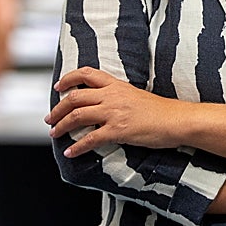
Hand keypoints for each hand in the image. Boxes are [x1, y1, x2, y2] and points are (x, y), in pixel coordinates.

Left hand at [45, 67, 183, 156]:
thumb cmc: (159, 110)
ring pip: (77, 116)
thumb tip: (101, 104)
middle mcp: (112, 95)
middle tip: (49, 118)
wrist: (176, 120)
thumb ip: (117, 96)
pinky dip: (76, 146)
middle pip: (75, 97)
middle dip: (58, 108)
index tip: (58, 86)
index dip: (68, 79)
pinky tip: (70, 151)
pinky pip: (90, 139)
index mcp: (116, 84)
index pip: (86, 73)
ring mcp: (114, 112)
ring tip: (54, 133)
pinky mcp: (118, 130)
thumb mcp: (134, 95)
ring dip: (61, 125)